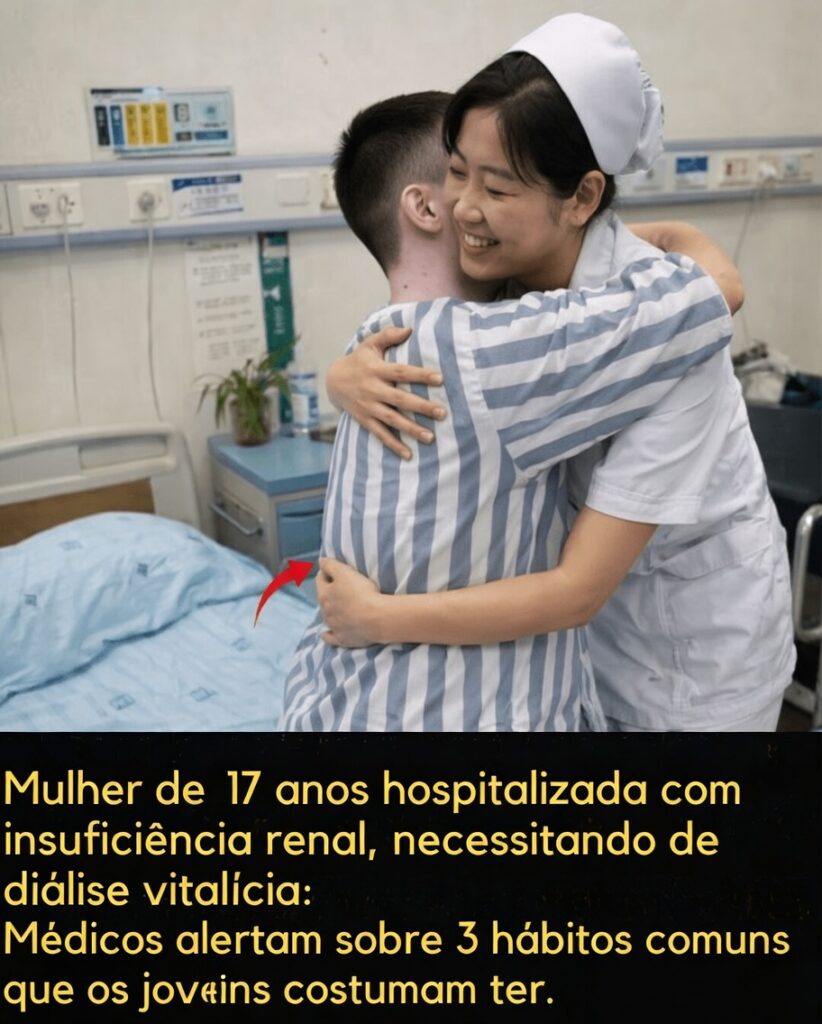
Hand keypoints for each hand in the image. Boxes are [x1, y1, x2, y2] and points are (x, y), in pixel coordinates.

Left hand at [317, 556, 382, 646]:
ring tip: (338, 607)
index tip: (331, 570)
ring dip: (330, 611)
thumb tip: (320, 561)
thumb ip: (330, 565)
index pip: (320, 579)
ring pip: (326, 617)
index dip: (326, 573)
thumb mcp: (345, 572)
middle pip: (323, 599)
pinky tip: (326, 633)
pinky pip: (330, 637)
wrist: (375, 618)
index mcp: (324, 594)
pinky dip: (328, 634)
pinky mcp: (342, 639)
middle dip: (328, 592)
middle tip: (337, 588)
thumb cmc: (360, 592)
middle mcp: (325, 611)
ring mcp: (333, 626)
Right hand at [326, 326, 446, 459]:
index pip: (401, 372)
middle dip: (421, 407)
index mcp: (376, 369)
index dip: (420, 375)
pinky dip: (394, 444)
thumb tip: (409, 329)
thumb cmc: (359, 360)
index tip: (440, 378)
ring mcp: (368, 406)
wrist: (333, 381)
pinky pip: (380, 434)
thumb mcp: (369, 344)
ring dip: (411, 429)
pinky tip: (409, 454)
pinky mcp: (364, 420)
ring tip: (430, 437)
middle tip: (442, 413)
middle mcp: (372, 389)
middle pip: (400, 399)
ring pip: (392, 420)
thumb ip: (388, 336)